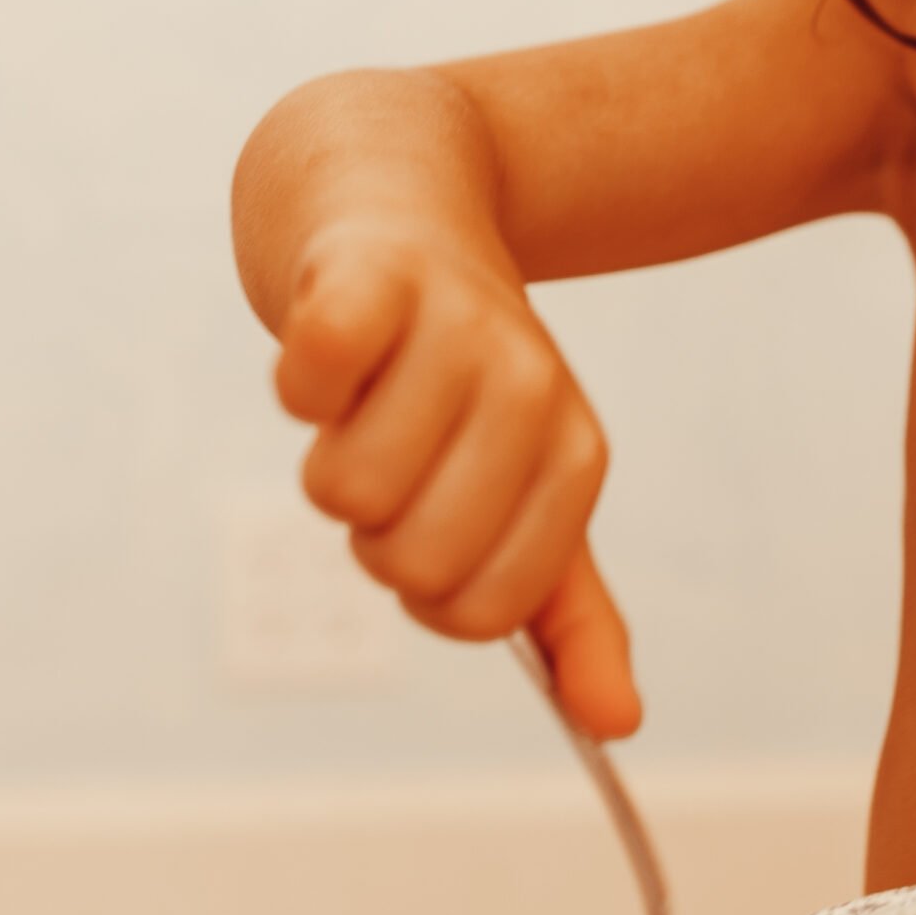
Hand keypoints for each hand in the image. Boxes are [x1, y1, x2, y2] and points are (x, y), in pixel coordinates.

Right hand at [274, 216, 640, 738]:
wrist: (403, 190)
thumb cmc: (460, 366)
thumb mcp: (530, 482)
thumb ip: (567, 612)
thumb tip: (619, 724)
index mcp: (576, 456)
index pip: (480, 611)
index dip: (424, 587)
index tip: (430, 512)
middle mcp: (533, 391)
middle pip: (410, 562)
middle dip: (370, 531)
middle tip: (388, 449)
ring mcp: (457, 330)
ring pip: (344, 491)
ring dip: (324, 455)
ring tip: (361, 395)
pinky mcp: (371, 275)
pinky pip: (311, 382)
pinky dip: (296, 382)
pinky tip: (327, 347)